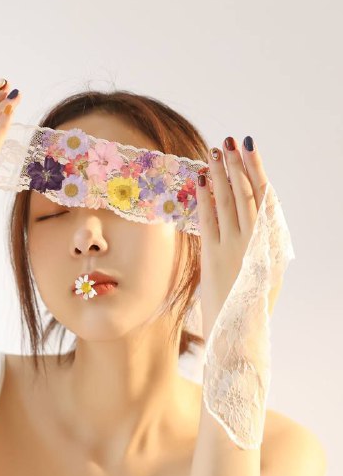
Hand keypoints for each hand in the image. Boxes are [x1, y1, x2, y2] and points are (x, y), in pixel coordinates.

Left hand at [195, 136, 280, 342]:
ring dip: (221, 175)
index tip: (248, 149)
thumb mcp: (265, 273)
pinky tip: (202, 180)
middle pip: (247, 194)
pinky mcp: (213, 257)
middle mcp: (257, 242)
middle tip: (229, 141)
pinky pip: (209, 220)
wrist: (238, 334)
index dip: (256, 171)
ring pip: (229, 202)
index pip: (265, 198)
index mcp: (273, 244)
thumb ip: (261, 245)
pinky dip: (206, 198)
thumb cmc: (250, 306)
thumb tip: (254, 217)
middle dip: (237, 165)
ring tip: (215, 152)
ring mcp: (235, 249)